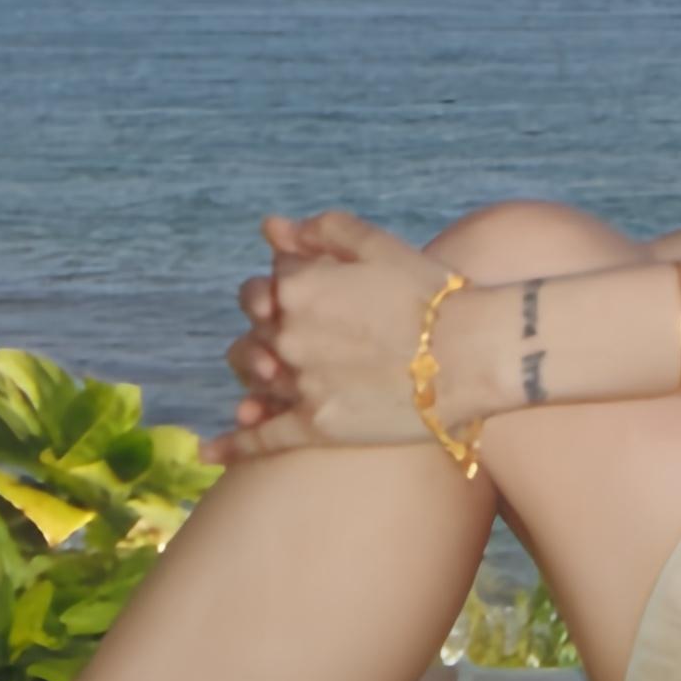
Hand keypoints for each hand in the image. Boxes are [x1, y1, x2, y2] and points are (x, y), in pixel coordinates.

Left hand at [214, 210, 452, 466]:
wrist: (472, 353)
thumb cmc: (431, 292)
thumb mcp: (377, 245)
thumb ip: (320, 232)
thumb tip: (272, 228)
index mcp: (299, 287)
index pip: (271, 279)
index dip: (293, 280)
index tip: (320, 287)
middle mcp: (289, 335)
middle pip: (257, 326)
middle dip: (272, 323)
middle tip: (310, 328)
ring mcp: (299, 384)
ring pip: (253, 376)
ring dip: (252, 370)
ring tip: (263, 374)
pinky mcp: (315, 427)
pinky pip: (260, 438)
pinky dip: (231, 444)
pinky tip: (208, 452)